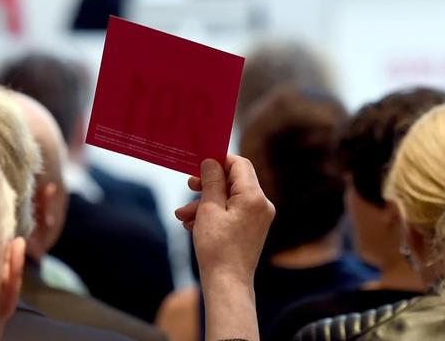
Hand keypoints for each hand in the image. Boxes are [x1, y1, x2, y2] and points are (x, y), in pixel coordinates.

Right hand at [175, 155, 274, 285]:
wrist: (228, 285)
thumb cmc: (218, 248)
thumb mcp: (209, 209)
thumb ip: (212, 182)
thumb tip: (211, 162)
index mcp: (254, 196)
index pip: (240, 164)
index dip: (220, 160)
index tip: (200, 163)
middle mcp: (262, 204)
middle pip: (234, 181)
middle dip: (208, 184)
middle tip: (189, 185)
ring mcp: (258, 218)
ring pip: (230, 199)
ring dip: (206, 203)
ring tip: (183, 215)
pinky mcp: (252, 229)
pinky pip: (233, 212)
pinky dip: (214, 214)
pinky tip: (193, 224)